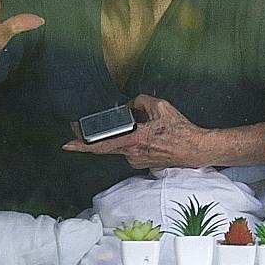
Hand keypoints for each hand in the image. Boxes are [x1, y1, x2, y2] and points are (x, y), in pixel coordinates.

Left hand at [63, 95, 215, 167]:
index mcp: (134, 141)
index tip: (67, 143)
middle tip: (81, 126)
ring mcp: (138, 160)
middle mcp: (132, 154)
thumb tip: (129, 105)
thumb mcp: (159, 107)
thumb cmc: (180, 131)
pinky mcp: (143, 162)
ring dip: (123, 135)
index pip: (102, 145)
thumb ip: (139, 101)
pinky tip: (147, 133)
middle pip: (107, 145)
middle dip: (95, 136)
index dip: (82, 145)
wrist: (196, 150)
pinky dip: (133, 140)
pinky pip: (131, 148)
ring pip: (121, 145)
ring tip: (140, 126)